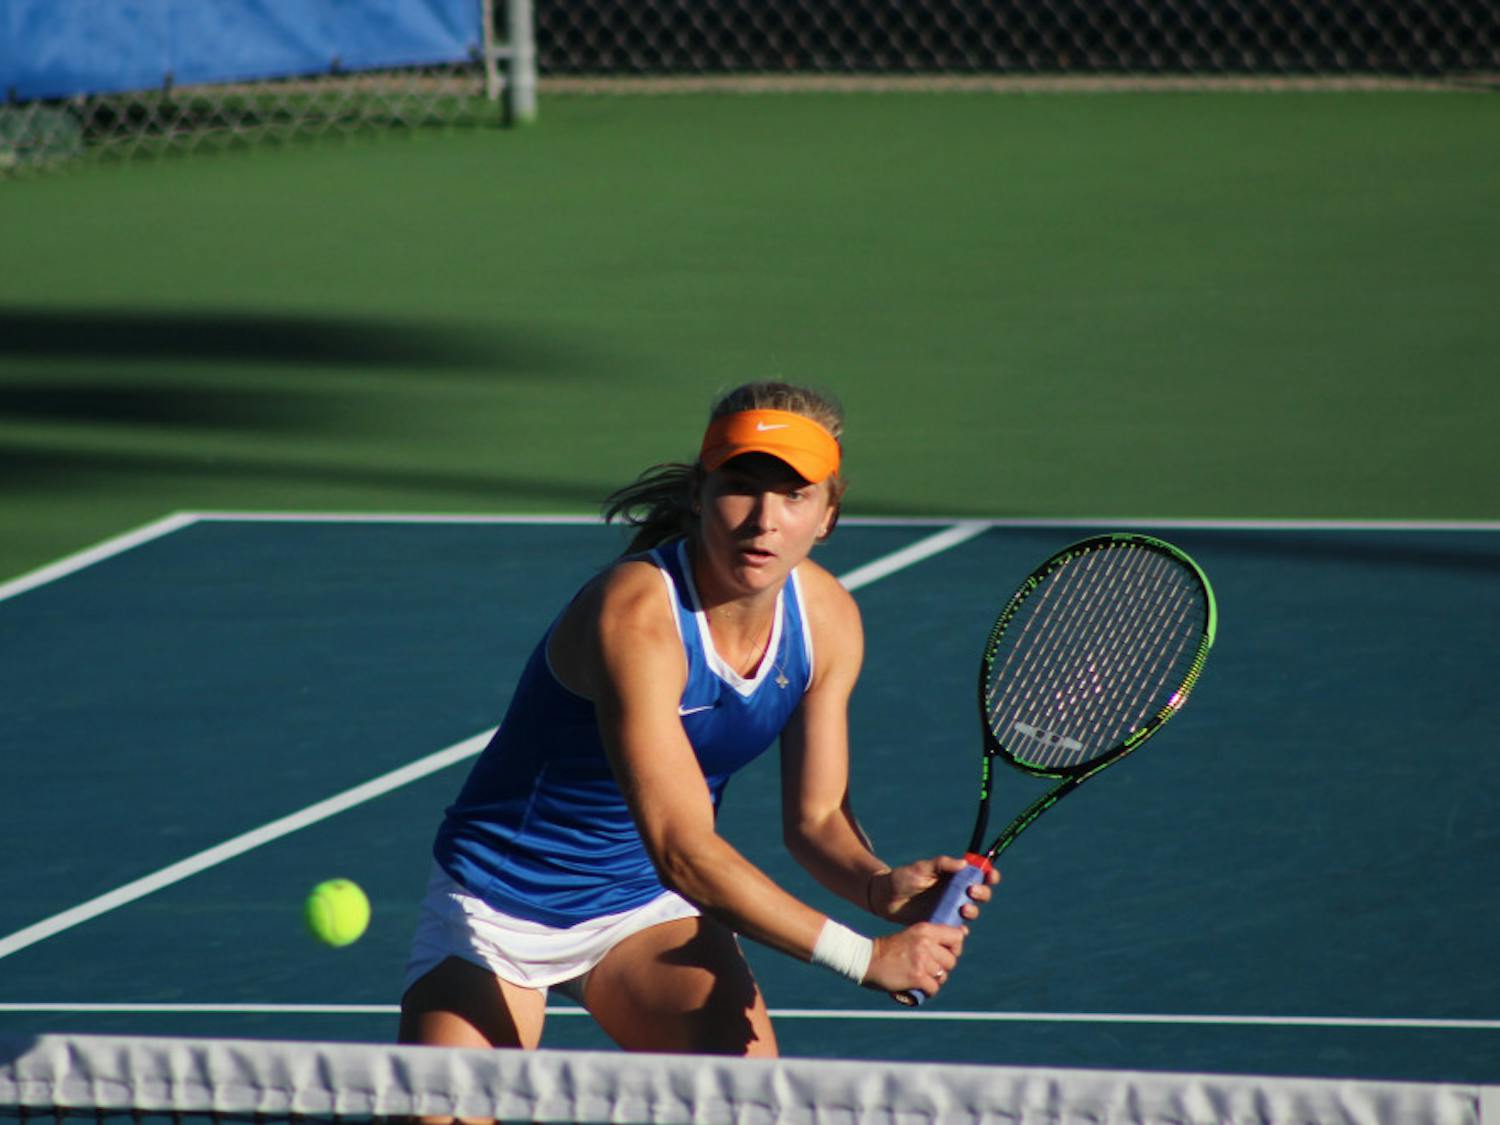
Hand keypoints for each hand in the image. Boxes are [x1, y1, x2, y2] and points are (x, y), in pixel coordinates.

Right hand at [862, 922, 962, 998]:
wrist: (866, 959)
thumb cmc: (890, 949)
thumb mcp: (912, 935)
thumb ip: (932, 938)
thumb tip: (963, 934)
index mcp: (925, 930)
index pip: (957, 937)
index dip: (954, 948)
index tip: (944, 954)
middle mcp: (926, 942)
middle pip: (951, 960)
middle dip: (942, 968)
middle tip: (926, 969)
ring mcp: (922, 960)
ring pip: (943, 976)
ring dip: (933, 981)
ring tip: (919, 978)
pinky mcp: (917, 976)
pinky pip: (933, 988)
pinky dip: (926, 992)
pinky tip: (916, 988)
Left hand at [869, 855, 999, 924]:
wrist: (886, 899)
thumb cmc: (903, 878)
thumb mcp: (921, 867)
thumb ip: (941, 864)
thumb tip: (964, 864)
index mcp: (954, 875)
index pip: (978, 874)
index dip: (989, 874)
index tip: (989, 875)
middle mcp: (956, 892)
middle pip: (981, 894)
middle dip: (982, 893)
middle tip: (970, 891)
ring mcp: (950, 909)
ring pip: (972, 911)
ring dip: (973, 910)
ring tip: (962, 909)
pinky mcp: (943, 924)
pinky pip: (958, 929)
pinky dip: (962, 930)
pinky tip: (959, 928)